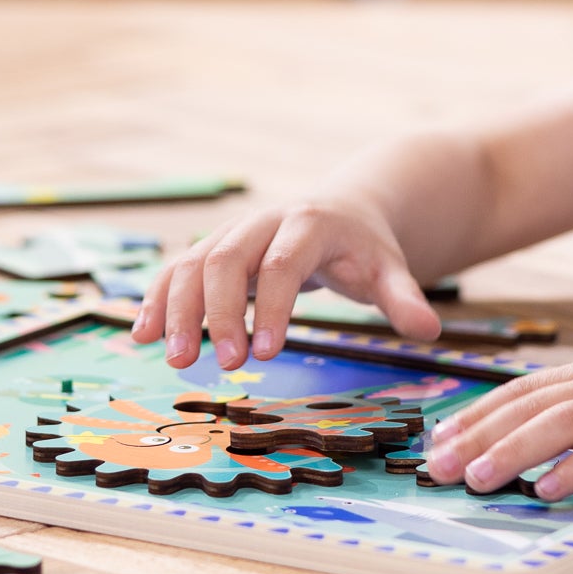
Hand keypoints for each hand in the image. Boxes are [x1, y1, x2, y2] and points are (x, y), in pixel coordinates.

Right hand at [130, 196, 440, 369]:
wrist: (345, 208)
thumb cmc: (366, 248)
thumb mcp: (390, 268)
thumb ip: (404, 298)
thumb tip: (430, 331)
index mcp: (311, 224)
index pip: (284, 263)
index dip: (273, 306)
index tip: (266, 354)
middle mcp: (265, 222)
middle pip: (228, 258)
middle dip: (218, 312)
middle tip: (221, 364)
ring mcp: (234, 233)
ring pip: (194, 262)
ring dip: (177, 308)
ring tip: (174, 359)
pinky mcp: (214, 248)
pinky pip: (177, 268)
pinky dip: (157, 299)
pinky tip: (142, 335)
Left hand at [423, 339, 572, 499]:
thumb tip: (560, 444)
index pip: (526, 389)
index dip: (480, 412)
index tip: (442, 437)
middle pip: (530, 404)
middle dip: (477, 434)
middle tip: (436, 465)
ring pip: (561, 422)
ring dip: (513, 450)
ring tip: (475, 477)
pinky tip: (549, 487)